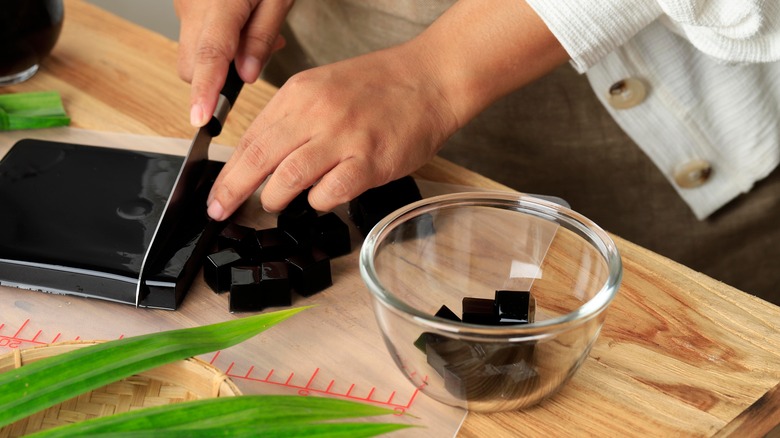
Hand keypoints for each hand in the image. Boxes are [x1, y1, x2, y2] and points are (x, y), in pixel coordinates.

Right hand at [175, 0, 292, 126]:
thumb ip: (261, 37)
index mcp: (220, 4)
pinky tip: (241, 24)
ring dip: (219, 59)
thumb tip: (246, 76)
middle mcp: (193, 6)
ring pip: (192, 53)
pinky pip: (195, 34)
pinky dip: (217, 41)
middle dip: (218, 78)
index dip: (205, 92)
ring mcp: (184, 4)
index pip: (209, 56)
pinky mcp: (184, 3)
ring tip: (253, 34)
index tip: (201, 119)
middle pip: (193, 66)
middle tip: (258, 56)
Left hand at [200, 0, 566, 220]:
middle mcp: (315, 113)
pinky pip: (328, 194)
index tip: (216, 192)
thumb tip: (262, 158)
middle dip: (232, 191)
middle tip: (220, 211)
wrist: (429, 79)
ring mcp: (343, 137)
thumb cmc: (379, 87)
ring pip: (288, 179)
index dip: (228, 171)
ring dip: (274, 198)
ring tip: (275, 203)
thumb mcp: (323, 87)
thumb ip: (292, 119)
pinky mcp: (369, 162)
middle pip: (258, 159)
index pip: (250, 137)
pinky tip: (321, 198)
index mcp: (299, 93)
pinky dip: (318, 202)